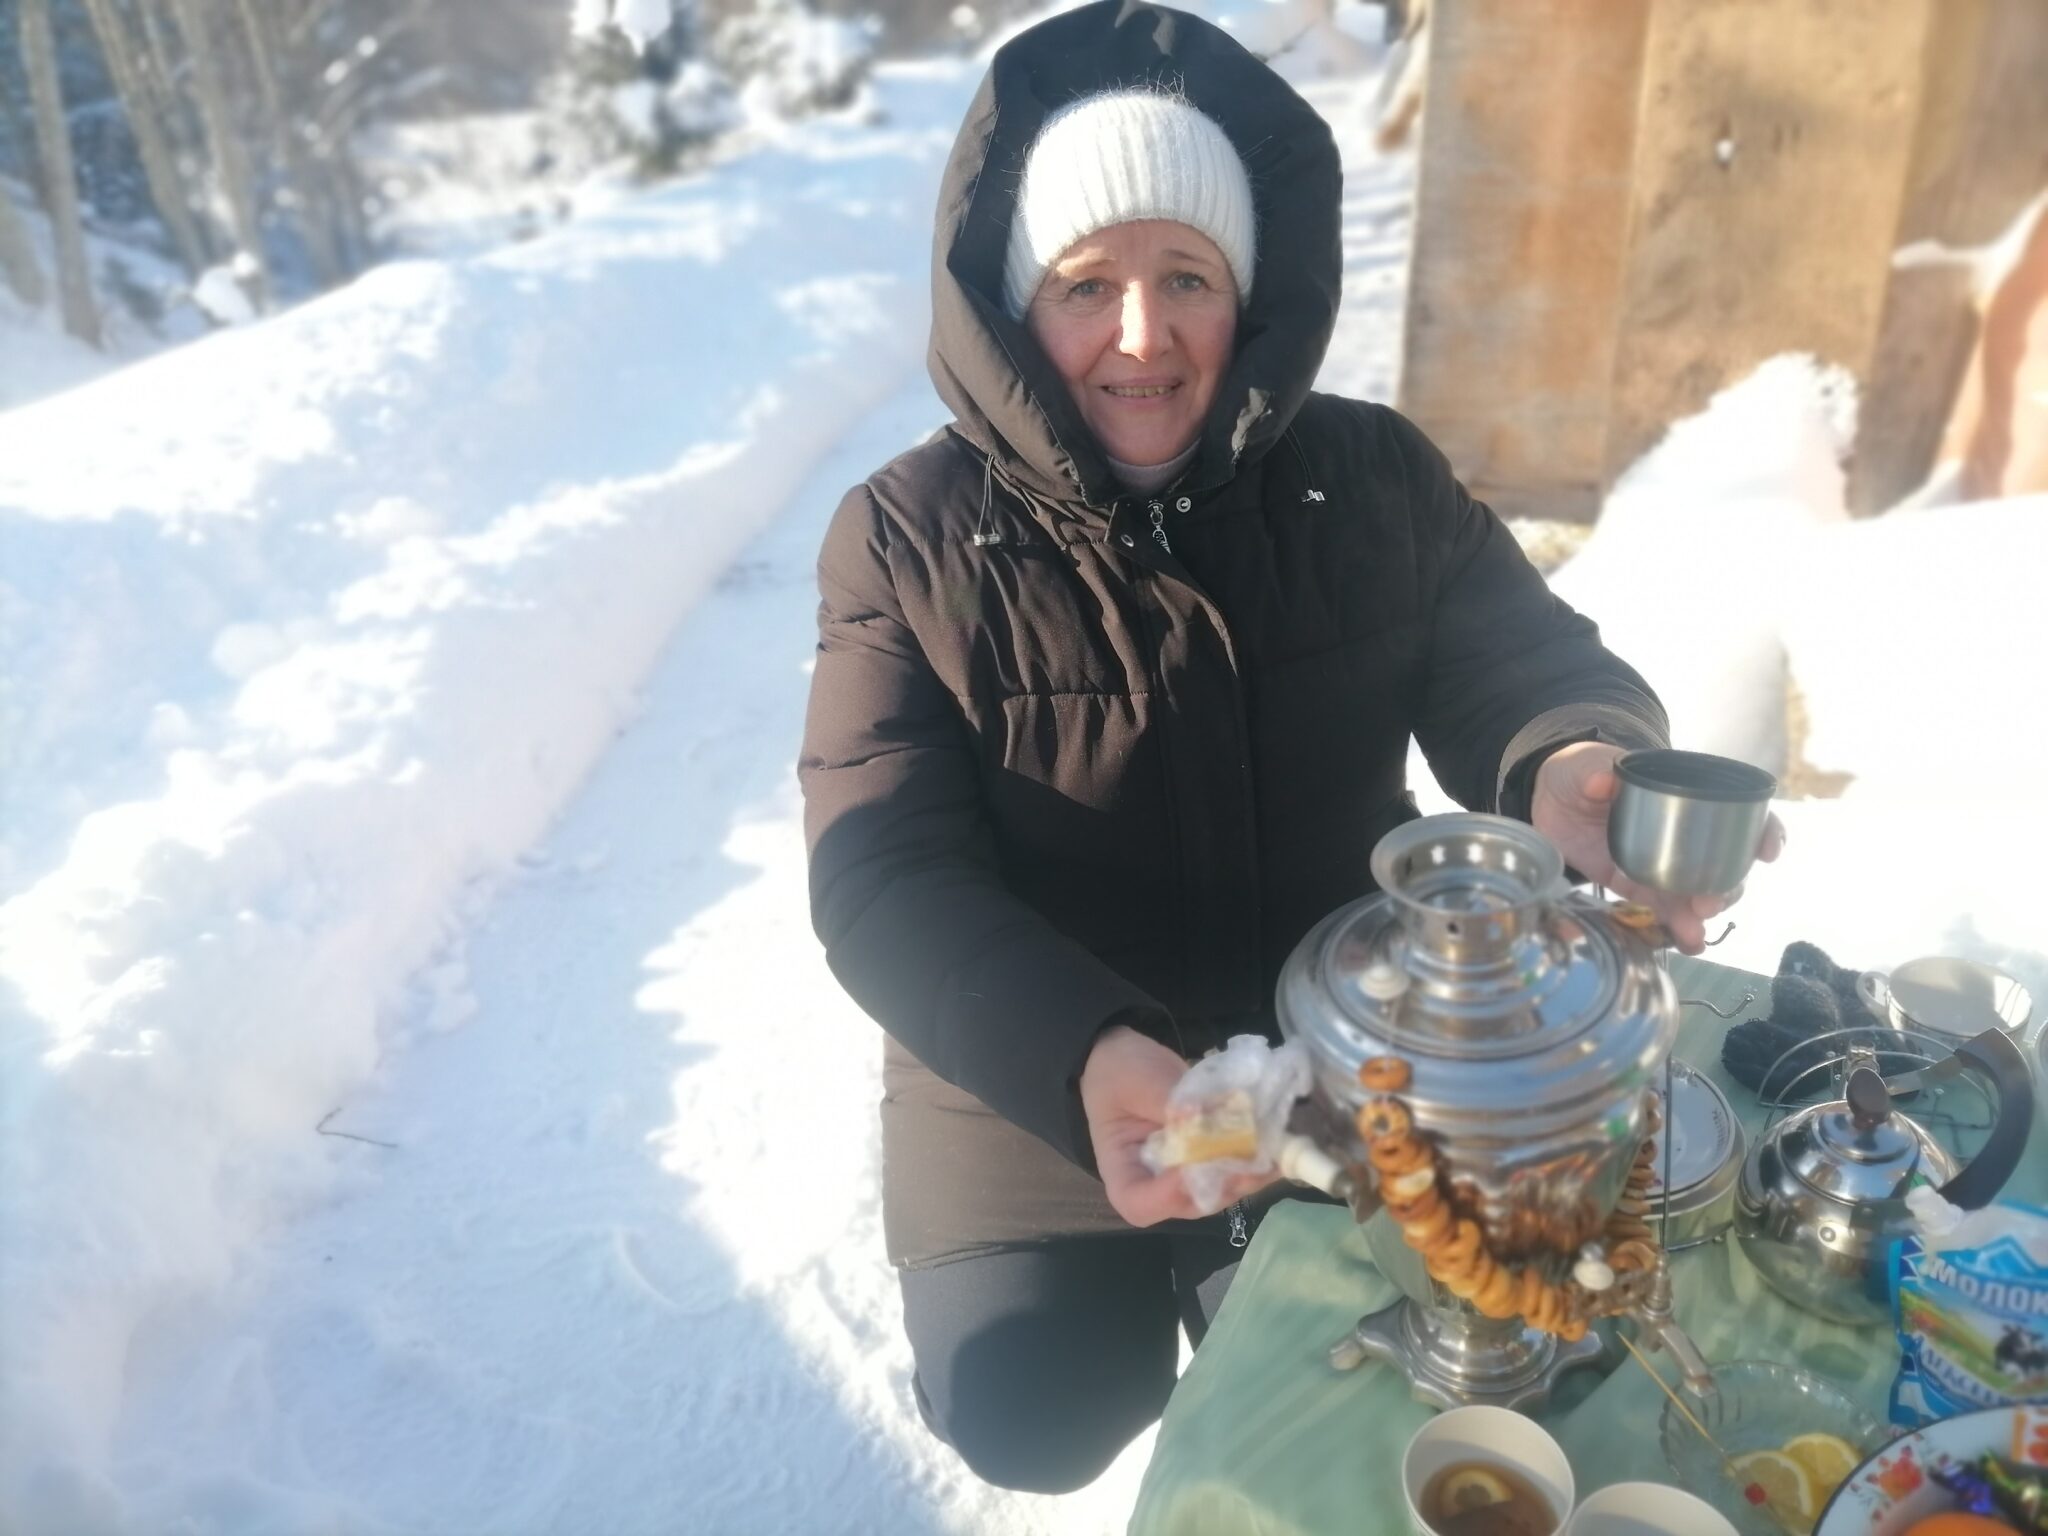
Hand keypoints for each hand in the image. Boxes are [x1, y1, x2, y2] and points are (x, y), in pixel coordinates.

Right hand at [1078, 1025, 1276, 1225]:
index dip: (1171, 1195)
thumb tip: (1202, 1115)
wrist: (1126, 1057)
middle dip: (1226, 1182)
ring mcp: (1185, 1175)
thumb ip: (1166, 1101)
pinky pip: (1234, 1168)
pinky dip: (1257, 1157)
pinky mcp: (1208, 1160)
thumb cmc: (1118, 1073)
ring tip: (1274, 1147)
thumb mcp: (1133, 1081)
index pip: (1141, 1204)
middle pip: (1192, 1202)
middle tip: (1253, 1156)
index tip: (1196, 1163)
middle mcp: (1156, 1185)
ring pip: (1222, 1189)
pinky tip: (1276, 1139)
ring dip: (1251, 1171)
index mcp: (1123, 1172)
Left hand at [1530, 742, 1785, 954]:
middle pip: (1725, 861)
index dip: (1762, 830)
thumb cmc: (1576, 772)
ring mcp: (1663, 862)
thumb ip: (1592, 769)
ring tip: (1695, 932)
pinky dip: (1677, 928)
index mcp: (1682, 794)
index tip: (1767, 852)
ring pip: (1697, 892)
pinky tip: (1686, 944)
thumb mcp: (1581, 765)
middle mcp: (1684, 832)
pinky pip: (1663, 909)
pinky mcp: (1637, 887)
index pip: (1737, 810)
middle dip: (1729, 885)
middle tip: (1710, 902)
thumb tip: (1604, 778)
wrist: (1547, 802)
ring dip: (1702, 914)